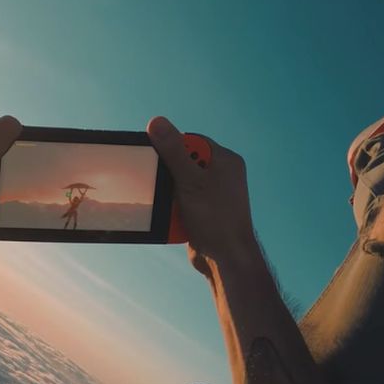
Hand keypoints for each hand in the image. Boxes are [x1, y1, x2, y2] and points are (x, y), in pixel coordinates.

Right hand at [146, 116, 256, 274]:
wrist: (226, 260)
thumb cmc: (217, 219)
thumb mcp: (191, 180)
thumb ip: (173, 151)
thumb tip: (157, 123)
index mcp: (224, 161)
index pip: (191, 142)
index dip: (172, 147)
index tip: (157, 156)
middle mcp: (220, 175)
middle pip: (182, 164)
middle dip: (169, 176)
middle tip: (166, 186)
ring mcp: (212, 195)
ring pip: (177, 185)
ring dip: (170, 196)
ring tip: (175, 207)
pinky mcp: (202, 211)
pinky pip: (179, 202)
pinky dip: (173, 210)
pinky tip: (176, 219)